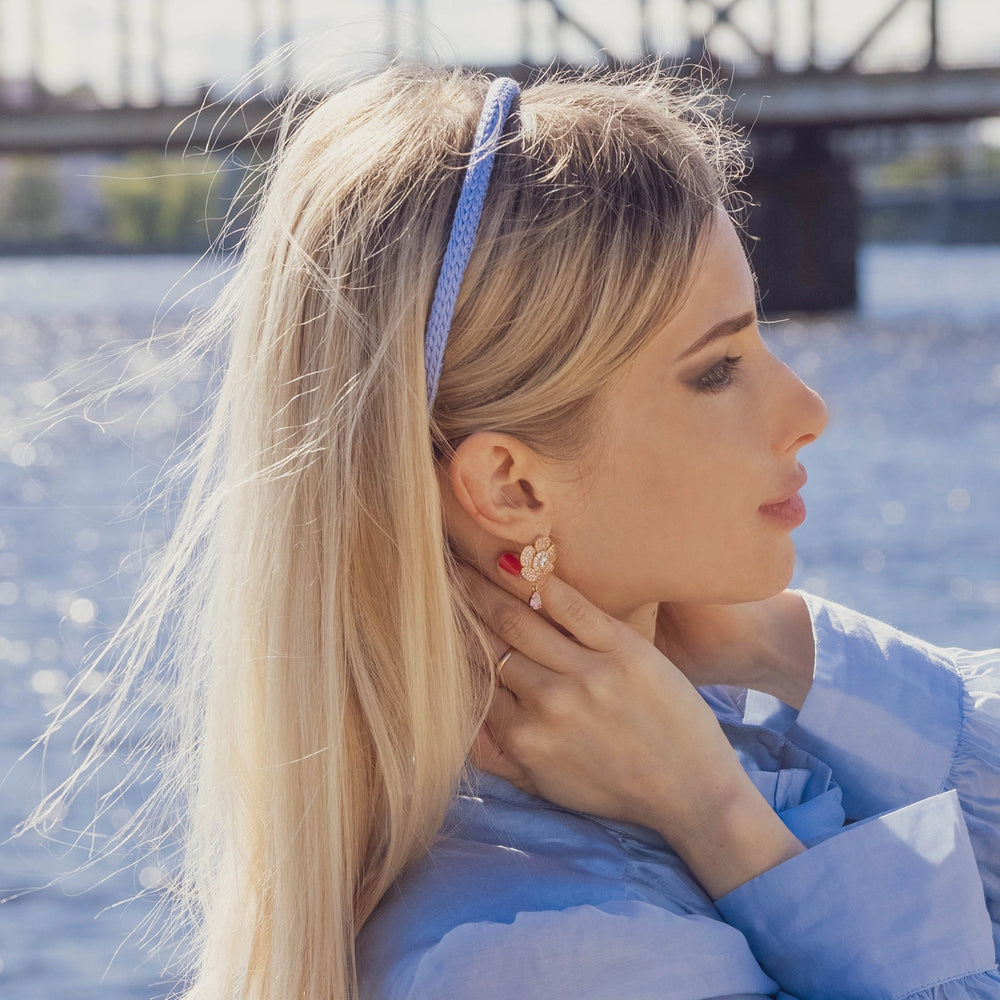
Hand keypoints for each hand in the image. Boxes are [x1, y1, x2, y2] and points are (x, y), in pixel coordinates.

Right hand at [465, 566, 803, 898]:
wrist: (691, 791)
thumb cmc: (616, 789)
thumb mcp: (546, 786)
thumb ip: (496, 757)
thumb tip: (455, 722)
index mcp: (524, 737)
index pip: (474, 678)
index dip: (452, 644)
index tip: (436, 617)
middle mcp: (548, 703)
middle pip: (491, 641)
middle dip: (461, 606)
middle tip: (440, 574)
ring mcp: (587, 673)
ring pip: (520, 619)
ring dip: (487, 586)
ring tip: (466, 559)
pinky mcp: (625, 650)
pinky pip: (572, 606)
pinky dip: (540, 581)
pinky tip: (519, 559)